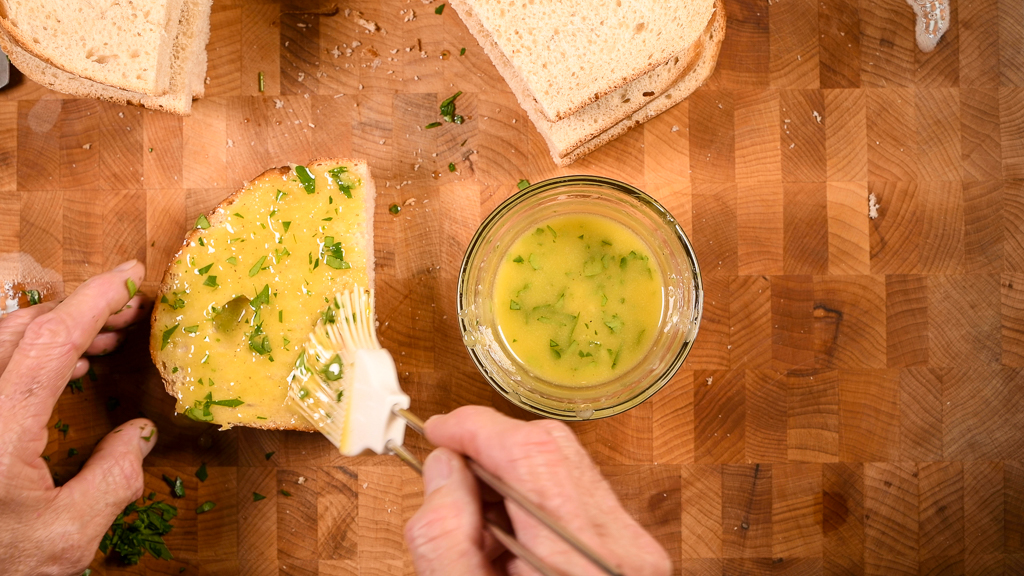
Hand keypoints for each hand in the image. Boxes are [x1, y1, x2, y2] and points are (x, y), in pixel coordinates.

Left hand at [0, 260, 155, 574]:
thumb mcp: (67, 537)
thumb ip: (112, 480)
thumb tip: (138, 434)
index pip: (52, 339)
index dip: (95, 300)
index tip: (129, 276)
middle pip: (22, 328)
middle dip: (81, 309)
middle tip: (128, 311)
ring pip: (4, 340)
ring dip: (58, 329)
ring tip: (106, 337)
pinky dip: (34, 352)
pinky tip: (68, 367)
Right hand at [404, 406, 671, 575]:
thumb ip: (446, 537)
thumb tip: (444, 467)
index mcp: (586, 564)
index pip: (534, 454)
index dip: (478, 430)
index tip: (438, 432)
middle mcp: (625, 550)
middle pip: (552, 451)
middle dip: (490, 451)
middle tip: (447, 482)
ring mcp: (635, 552)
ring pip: (562, 468)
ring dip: (507, 478)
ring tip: (475, 529)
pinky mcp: (629, 555)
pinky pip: (572, 498)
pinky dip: (528, 503)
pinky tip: (504, 542)